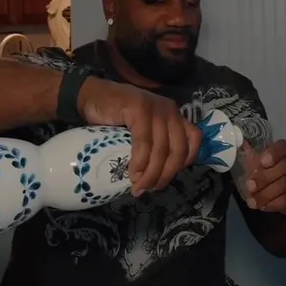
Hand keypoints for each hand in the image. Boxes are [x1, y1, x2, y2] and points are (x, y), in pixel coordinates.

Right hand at [76, 77, 201, 194]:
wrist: (91, 96)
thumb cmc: (115, 117)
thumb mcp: (142, 130)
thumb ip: (153, 144)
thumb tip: (156, 176)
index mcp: (174, 116)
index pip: (194, 140)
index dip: (184, 163)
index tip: (166, 177)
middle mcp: (170, 111)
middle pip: (178, 149)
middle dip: (166, 175)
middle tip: (151, 189)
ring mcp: (155, 108)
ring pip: (161, 149)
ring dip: (151, 174)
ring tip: (139, 187)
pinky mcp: (139, 109)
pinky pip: (144, 142)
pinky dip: (140, 162)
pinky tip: (132, 173)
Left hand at [244, 140, 285, 213]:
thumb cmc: (273, 173)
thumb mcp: (261, 165)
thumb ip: (253, 158)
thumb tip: (243, 145)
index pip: (282, 147)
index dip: (273, 154)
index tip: (262, 162)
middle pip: (284, 166)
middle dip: (264, 177)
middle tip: (250, 186)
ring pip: (285, 184)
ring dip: (266, 194)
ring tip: (252, 201)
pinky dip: (273, 203)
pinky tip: (263, 206)